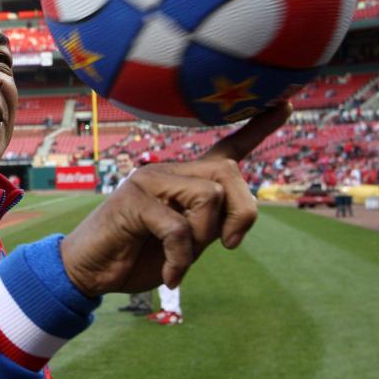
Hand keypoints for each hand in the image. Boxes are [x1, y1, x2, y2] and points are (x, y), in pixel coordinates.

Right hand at [60, 102, 290, 296]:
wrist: (91, 271)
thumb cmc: (140, 256)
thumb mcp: (188, 244)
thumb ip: (211, 226)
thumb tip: (234, 224)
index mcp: (186, 179)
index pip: (227, 147)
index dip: (259, 126)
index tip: (287, 102)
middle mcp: (170, 171)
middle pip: (229, 172)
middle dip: (241, 214)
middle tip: (229, 245)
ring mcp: (149, 180)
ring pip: (208, 197)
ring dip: (202, 239)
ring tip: (181, 259)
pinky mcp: (132, 199)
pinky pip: (178, 228)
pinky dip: (180, 258)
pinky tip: (170, 275)